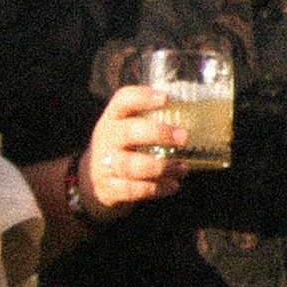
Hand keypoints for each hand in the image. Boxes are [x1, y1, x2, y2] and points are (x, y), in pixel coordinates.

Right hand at [74, 85, 191, 215]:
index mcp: (112, 119)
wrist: (92, 181)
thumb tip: (194, 117)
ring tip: (182, 168)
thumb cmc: (122, 150)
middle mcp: (106, 138)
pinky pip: (133, 190)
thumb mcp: (126, 131)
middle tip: (184, 137)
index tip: (166, 98)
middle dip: (159, 133)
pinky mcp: (109, 189)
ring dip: (161, 167)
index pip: (122, 100)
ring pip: (131, 165)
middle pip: (129, 132)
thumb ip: (150, 123)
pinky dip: (156, 188)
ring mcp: (105, 165)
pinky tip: (172, 185)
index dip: (143, 97)